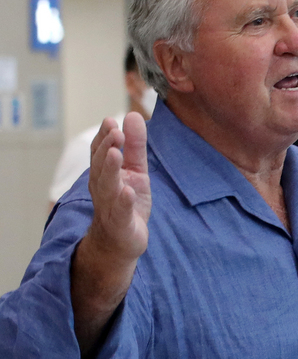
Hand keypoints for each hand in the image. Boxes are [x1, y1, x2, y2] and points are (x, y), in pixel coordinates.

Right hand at [86, 111, 151, 261]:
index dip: (104, 137)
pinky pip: (121, 212)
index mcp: (105, 174)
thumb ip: (135, 146)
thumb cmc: (126, 202)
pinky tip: (128, 191)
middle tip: (115, 131)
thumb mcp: (135, 171)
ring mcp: (111, 206)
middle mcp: (103, 188)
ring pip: (107, 187)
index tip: (110, 120)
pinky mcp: (122, 224)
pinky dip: (124, 201)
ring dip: (111, 169)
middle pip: (100, 166)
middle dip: (106, 148)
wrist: (121, 242)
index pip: (100, 152)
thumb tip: (134, 115)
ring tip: (116, 153)